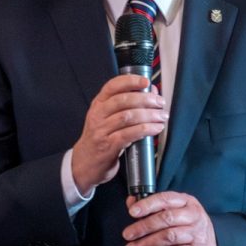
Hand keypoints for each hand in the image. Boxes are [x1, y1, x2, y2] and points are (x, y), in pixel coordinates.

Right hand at [69, 74, 167, 195]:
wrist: (83, 164)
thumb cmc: (100, 139)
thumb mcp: (108, 119)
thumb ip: (128, 105)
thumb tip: (152, 93)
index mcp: (98, 104)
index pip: (113, 86)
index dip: (130, 81)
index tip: (146, 81)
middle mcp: (98, 115)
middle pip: (123, 100)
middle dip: (146, 99)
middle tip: (160, 103)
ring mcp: (101, 130)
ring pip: (128, 116)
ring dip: (149, 115)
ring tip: (162, 117)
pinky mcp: (108, 146)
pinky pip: (129, 134)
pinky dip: (145, 129)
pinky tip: (155, 129)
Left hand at [124, 192, 216, 245]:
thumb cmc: (188, 225)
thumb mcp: (176, 210)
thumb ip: (153, 205)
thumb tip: (131, 201)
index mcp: (187, 201)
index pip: (166, 199)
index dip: (148, 204)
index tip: (133, 212)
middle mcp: (193, 216)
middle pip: (167, 218)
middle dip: (144, 226)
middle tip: (127, 234)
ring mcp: (196, 235)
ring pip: (169, 237)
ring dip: (146, 244)